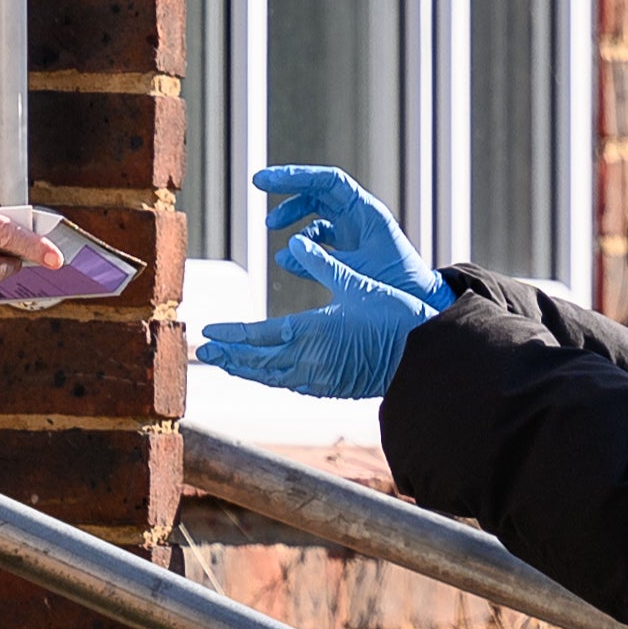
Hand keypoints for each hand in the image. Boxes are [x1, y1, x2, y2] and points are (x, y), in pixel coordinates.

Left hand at [197, 164, 448, 400]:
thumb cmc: (394, 316)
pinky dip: (271, 378)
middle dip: (229, 355)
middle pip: (258, 360)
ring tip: (225, 363)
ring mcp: (321, 378)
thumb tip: (298, 240)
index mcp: (313, 331)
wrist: (424, 355)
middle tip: (203, 352)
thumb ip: (323, 263)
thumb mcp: (358, 283)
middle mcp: (311, 359)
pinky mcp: (331, 387)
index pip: (259, 335)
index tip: (208, 332)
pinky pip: (291, 384)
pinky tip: (264, 373)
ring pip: (272, 376)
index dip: (232, 334)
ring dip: (246, 369)